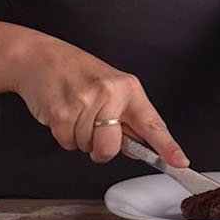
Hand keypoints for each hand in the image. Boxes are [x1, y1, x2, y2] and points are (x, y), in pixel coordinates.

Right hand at [9, 37, 188, 167]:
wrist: (40, 57)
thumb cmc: (77, 72)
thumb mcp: (111, 87)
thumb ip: (127, 118)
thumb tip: (137, 147)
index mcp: (128, 88)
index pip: (152, 123)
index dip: (167, 146)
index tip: (180, 162)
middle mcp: (110, 94)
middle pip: (111, 148)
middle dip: (100, 148)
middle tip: (93, 128)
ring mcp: (84, 103)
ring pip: (87, 147)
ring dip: (79, 138)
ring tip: (75, 111)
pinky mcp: (61, 113)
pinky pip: (67, 143)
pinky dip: (64, 135)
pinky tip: (63, 113)